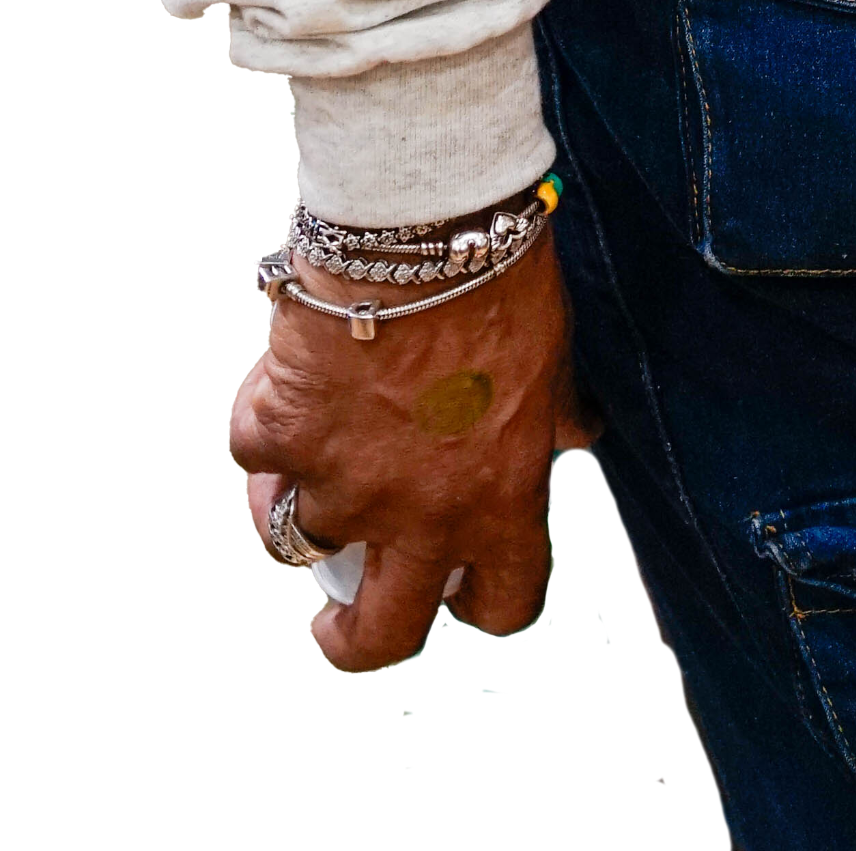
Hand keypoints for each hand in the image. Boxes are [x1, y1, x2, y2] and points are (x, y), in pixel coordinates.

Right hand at [230, 224, 598, 671]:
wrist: (424, 230)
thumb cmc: (503, 284)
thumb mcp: (553, 357)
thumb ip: (557, 413)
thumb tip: (583, 434)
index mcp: (498, 501)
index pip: (505, 602)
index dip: (483, 603)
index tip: (461, 594)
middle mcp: (417, 516)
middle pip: (379, 636)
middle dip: (351, 642)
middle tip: (338, 623)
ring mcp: (341, 485)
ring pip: (296, 534)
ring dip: (298, 499)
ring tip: (305, 456)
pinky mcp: (281, 437)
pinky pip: (255, 452)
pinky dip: (265, 421)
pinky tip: (284, 381)